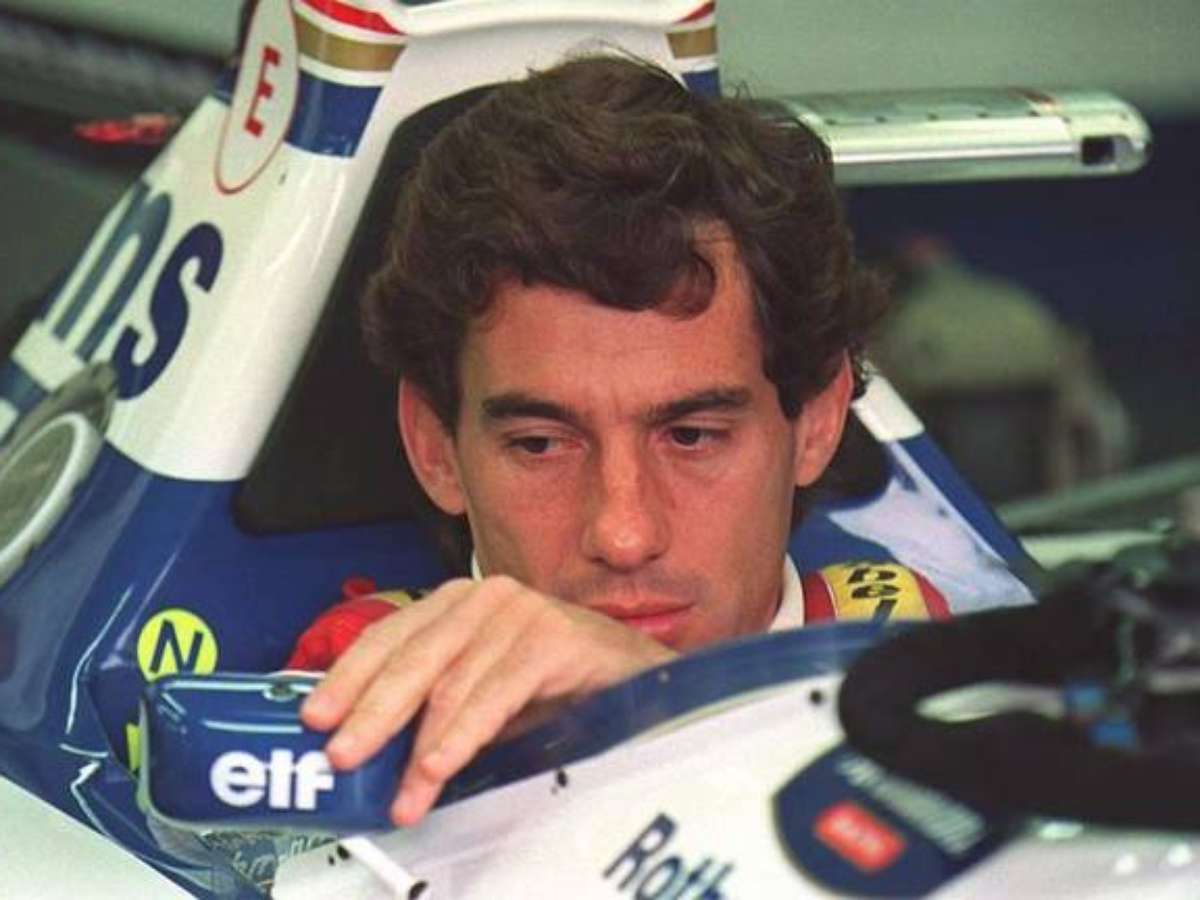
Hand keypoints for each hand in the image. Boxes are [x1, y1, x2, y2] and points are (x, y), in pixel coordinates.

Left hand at [298, 575, 675, 825]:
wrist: (637, 678)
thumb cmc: (559, 686)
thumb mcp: (483, 696)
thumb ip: (435, 710)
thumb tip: (373, 753)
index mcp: (458, 605)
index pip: (388, 635)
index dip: (348, 677)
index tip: (316, 717)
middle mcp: (485, 598)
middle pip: (412, 657)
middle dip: (371, 713)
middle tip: (341, 757)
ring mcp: (520, 612)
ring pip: (451, 680)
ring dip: (420, 746)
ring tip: (401, 792)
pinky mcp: (553, 636)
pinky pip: (495, 693)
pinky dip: (463, 736)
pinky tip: (440, 766)